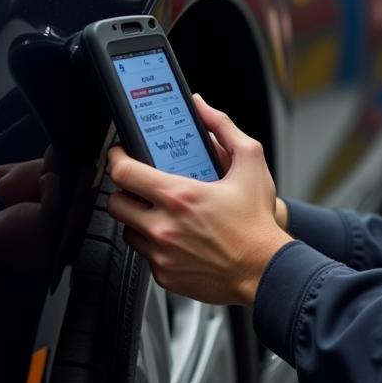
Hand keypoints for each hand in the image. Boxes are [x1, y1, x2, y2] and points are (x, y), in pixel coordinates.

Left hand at [106, 96, 291, 304]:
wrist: (265, 270)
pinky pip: (144, 255)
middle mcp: (164, 226)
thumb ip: (223, 127)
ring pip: (128, 229)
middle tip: (140, 186)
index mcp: (180, 196)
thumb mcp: (250, 162)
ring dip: (138, 218)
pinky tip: (177, 237)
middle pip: (115, 203)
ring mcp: (162, 253)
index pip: (123, 172)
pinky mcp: (164, 275)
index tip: (121, 154)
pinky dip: (155, 244)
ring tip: (161, 212)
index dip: (116, 158)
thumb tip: (201, 107)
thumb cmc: (257, 221)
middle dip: (124, 191)